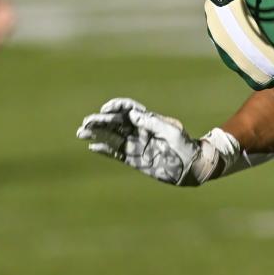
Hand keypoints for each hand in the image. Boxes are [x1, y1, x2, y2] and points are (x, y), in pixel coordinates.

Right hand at [77, 98, 202, 185]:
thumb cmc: (186, 147)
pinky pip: (117, 153)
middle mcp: (140, 132)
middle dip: (101, 121)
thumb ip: (152, 123)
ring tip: (81, 132)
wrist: (192, 167)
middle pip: (117, 124)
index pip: (129, 110)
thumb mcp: (172, 132)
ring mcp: (137, 146)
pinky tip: (93, 146)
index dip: (116, 107)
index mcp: (150, 121)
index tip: (106, 109)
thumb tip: (133, 114)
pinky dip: (105, 149)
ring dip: (98, 134)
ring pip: (113, 137)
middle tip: (86, 123)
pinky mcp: (135, 160)